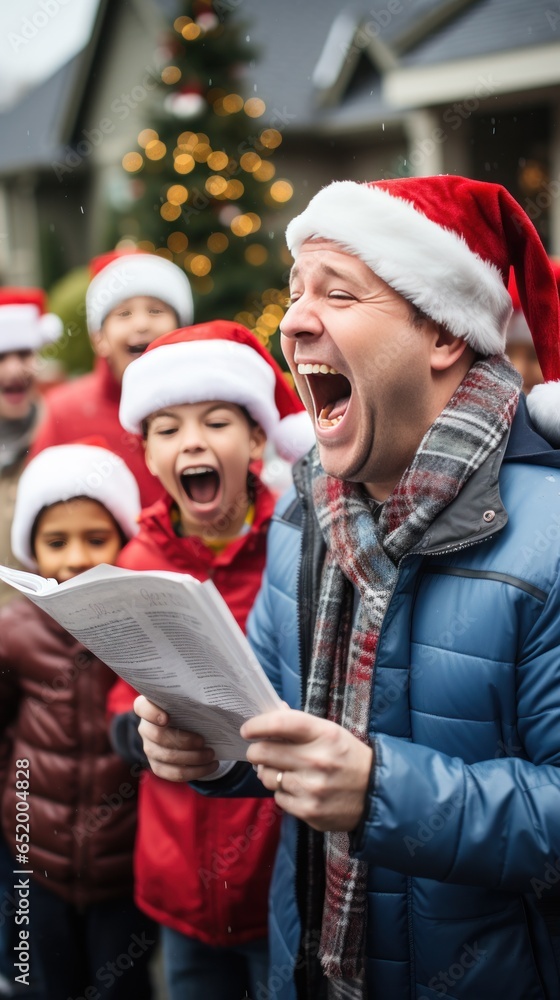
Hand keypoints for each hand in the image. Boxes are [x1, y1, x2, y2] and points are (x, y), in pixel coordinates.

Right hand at [134, 695, 218, 780]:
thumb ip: (192, 700)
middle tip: (203, 741)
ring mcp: (149, 749)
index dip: (152, 713)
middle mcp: (145, 728)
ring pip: (168, 757)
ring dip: (193, 758)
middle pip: (158, 736)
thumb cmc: (187, 710)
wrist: (187, 728)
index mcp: (149, 708)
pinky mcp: (157, 766)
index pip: (142, 708)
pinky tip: (210, 766)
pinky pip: (173, 774)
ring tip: (211, 755)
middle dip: (184, 740)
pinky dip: (195, 772)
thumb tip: (213, 700)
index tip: (167, 718)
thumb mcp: (187, 702)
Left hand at [241, 709, 373, 831]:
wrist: (376, 793)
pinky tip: (297, 788)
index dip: (257, 725)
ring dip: (269, 772)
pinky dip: (282, 792)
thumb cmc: (348, 757)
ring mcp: (312, 788)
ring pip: (267, 777)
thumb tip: (270, 712)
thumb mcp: (330, 732)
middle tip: (258, 751)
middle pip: (264, 752)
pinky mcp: (309, 811)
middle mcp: (317, 760)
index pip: (280, 723)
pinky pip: (278, 798)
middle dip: (255, 751)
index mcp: (324, 734)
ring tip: (283, 770)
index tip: (247, 729)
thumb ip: (299, 724)